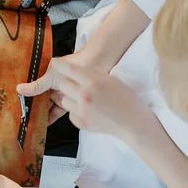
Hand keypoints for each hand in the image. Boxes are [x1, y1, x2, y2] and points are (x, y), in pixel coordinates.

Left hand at [19, 54, 154, 139]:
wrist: (133, 122)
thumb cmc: (126, 99)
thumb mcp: (110, 79)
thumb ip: (92, 76)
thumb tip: (75, 74)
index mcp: (93, 81)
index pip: (69, 70)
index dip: (60, 65)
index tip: (54, 63)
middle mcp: (85, 95)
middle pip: (63, 85)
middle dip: (66, 84)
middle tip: (75, 84)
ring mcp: (82, 111)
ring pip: (64, 100)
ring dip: (70, 98)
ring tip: (84, 99)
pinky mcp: (82, 123)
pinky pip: (70, 113)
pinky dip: (76, 111)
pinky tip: (88, 110)